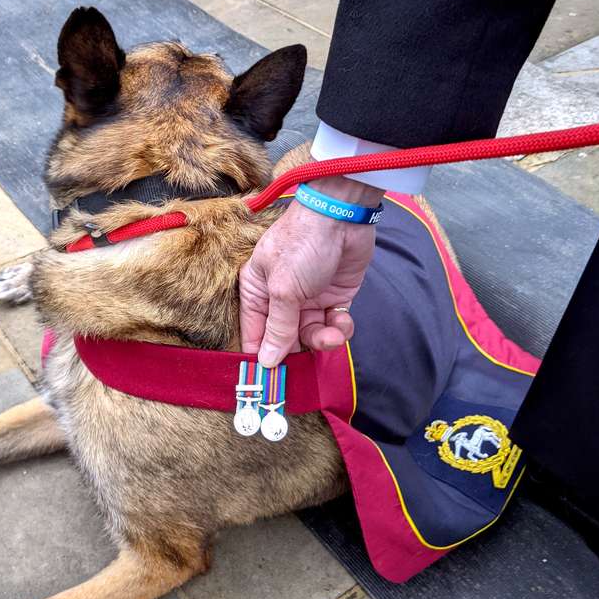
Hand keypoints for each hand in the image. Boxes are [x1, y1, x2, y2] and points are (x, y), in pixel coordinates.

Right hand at [240, 175, 383, 366]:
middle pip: (285, 338)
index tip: (271, 383)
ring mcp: (308, 297)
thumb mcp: (284, 288)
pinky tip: (342, 321)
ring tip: (333, 334)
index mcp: (257, 290)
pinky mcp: (334, 296)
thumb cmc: (303, 244)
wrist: (343, 216)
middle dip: (298, 351)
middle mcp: (281, 297)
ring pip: (311, 334)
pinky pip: (333, 324)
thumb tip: (267, 361)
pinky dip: (339, 328)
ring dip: (323, 340)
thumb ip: (278, 326)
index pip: (255, 333)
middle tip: (307, 367)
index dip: (263, 357)